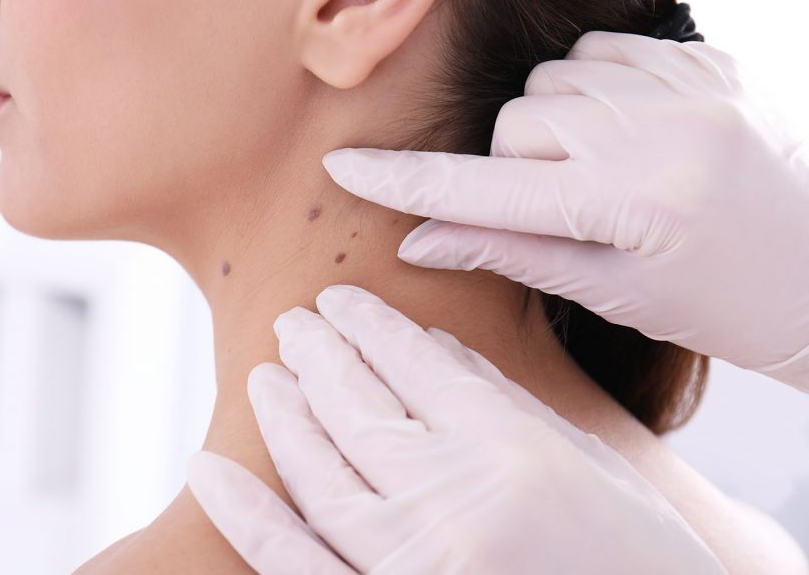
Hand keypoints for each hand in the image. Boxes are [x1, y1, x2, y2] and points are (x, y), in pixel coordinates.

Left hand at [187, 284, 725, 574]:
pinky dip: (249, 515)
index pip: (413, 361)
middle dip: (318, 354)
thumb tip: (428, 344)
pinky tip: (211, 469)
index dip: (368, 324)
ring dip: (285, 414)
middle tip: (294, 323)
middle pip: (357, 406)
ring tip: (267, 372)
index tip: (340, 299)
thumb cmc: (635, 552)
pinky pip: (298, 562)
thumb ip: (500, 401)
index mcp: (512, 447)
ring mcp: (416, 559)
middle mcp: (456, 497)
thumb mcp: (585, 463)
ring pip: (321, 470)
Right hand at [321, 32, 808, 390]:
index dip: (408, 182)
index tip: (345, 167)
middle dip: (517, 168)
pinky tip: (630, 130)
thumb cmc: (723, 302)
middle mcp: (661, 127)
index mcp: (635, 201)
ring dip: (553, 126)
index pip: (487, 189)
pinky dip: (593, 89)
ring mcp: (688, 81)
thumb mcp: (612, 292)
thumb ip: (510, 251)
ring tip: (605, 170)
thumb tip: (417, 239)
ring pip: (549, 83)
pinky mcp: (704, 55)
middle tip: (569, 209)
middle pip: (514, 123)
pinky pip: (599, 51)